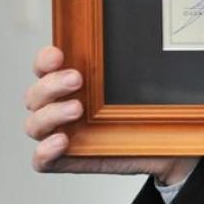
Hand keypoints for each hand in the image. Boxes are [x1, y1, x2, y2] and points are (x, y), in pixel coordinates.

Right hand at [24, 46, 197, 184]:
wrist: (169, 145)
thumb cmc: (151, 111)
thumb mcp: (148, 85)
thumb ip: (138, 66)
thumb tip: (151, 42)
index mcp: (73, 84)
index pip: (46, 68)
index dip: (45, 60)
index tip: (59, 55)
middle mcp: (62, 106)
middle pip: (35, 95)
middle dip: (51, 85)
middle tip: (77, 79)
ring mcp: (63, 134)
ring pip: (35, 125)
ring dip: (51, 114)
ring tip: (78, 109)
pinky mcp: (68, 160)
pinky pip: (43, 161)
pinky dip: (45, 151)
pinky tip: (62, 141)